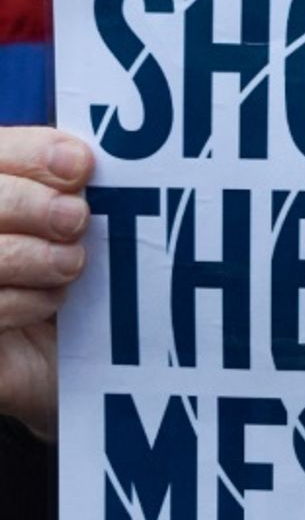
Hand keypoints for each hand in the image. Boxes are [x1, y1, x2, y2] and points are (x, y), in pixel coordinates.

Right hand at [0, 127, 92, 442]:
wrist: (75, 368)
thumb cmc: (75, 281)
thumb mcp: (77, 232)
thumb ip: (72, 192)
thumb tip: (82, 160)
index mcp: (1, 189)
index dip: (30, 152)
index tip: (81, 164)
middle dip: (28, 204)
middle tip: (76, 218)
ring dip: (29, 255)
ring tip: (72, 264)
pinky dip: (22, 302)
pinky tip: (54, 301)